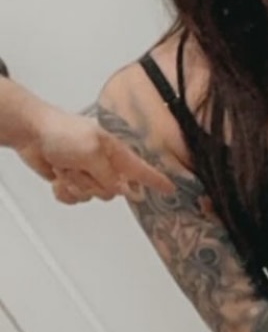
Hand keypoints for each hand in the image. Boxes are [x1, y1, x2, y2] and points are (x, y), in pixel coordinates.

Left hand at [19, 106, 173, 204]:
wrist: (31, 132)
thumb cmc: (61, 132)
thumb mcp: (92, 152)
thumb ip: (109, 175)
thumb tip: (121, 191)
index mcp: (116, 153)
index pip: (144, 171)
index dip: (157, 181)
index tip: (171, 190)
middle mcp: (105, 165)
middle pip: (114, 192)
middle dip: (93, 184)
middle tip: (80, 167)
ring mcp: (88, 174)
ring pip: (92, 196)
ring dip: (75, 184)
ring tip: (65, 166)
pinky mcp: (72, 180)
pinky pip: (75, 199)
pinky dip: (64, 190)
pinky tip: (59, 176)